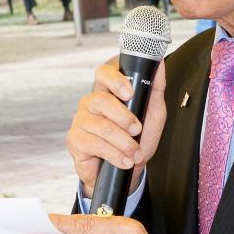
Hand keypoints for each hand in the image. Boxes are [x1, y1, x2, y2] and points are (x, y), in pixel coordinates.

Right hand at [67, 59, 167, 196]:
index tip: (130, 93)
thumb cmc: (138, 138)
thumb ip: (155, 88)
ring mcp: (81, 121)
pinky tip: (124, 160)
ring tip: (135, 153)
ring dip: (123, 142)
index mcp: (107, 91)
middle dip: (124, 117)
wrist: (127, 169)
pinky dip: (114, 154)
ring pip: (101, 126)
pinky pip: (94, 144)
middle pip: (101, 100)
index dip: (115, 81)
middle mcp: (90, 103)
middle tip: (137, 130)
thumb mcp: (153, 113)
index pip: (103, 73)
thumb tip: (159, 65)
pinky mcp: (75, 140)